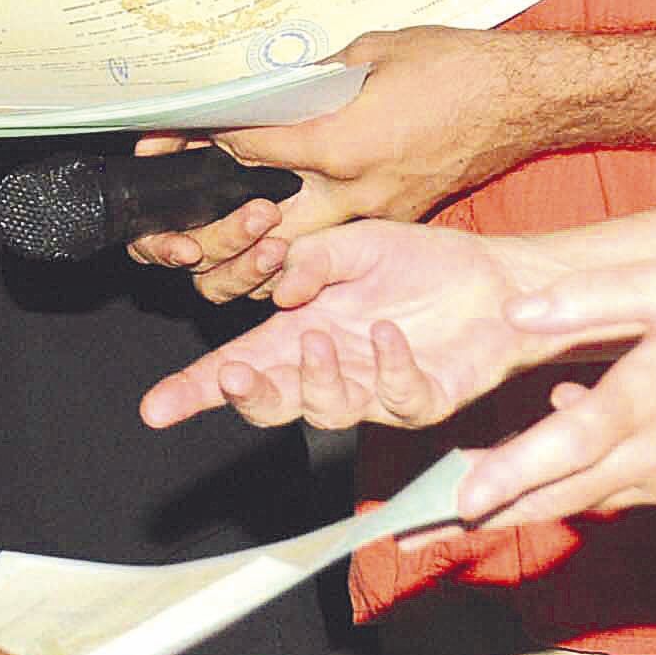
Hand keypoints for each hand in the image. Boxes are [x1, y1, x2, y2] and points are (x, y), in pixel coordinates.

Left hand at [127, 28, 567, 301]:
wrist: (527, 99)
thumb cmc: (455, 65)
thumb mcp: (372, 50)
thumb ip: (313, 76)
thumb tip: (266, 87)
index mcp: (341, 142)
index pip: (245, 154)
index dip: (196, 145)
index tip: (165, 141)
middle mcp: (353, 192)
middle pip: (258, 239)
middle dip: (208, 239)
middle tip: (169, 228)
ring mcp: (378, 217)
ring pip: (293, 262)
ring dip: (246, 260)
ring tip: (205, 245)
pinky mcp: (397, 225)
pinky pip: (331, 250)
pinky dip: (292, 253)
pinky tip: (266, 237)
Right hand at [138, 221, 567, 431]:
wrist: (497, 278)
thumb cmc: (423, 265)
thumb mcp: (356, 244)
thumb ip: (312, 261)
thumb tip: (278, 287)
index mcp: (304, 332)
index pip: (240, 365)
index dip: (198, 389)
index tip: (158, 407)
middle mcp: (334, 368)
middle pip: (273, 402)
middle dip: (246, 397)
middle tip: (233, 378)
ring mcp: (377, 390)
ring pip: (327, 410)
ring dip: (314, 380)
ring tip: (319, 339)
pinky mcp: (425, 398)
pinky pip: (397, 398)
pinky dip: (387, 370)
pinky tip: (386, 335)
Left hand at [448, 262, 655, 529]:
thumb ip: (594, 298)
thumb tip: (517, 314)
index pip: (570, 445)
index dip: (512, 475)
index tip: (459, 500)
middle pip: (568, 495)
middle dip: (500, 508)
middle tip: (436, 517)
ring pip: (599, 497)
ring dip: (548, 489)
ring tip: (492, 475)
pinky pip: (638, 494)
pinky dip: (605, 476)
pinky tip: (596, 436)